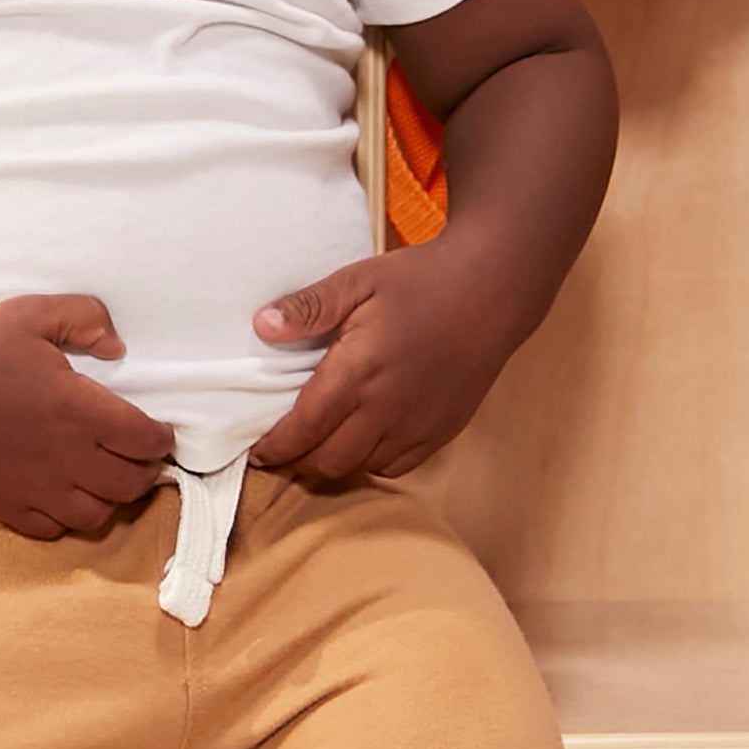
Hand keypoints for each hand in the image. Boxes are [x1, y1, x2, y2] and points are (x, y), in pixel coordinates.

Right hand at [0, 296, 171, 541]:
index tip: (156, 431)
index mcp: (79, 409)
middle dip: (143, 470)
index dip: (161, 438)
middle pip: (130, 484)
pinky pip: (52, 530)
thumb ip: (84, 317)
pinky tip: (58, 496)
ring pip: (96, 515)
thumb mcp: (31, 313)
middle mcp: (67, 457)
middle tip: (134, 455)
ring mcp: (35, 488)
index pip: (146, 440)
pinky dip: (64, 518)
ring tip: (99, 479)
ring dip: (107, 498)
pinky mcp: (5, 505)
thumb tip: (117, 345)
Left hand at [247, 234, 528, 485]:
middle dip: (299, 461)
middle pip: (329, 461)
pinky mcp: (443, 430)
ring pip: (362, 467)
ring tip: (319, 442)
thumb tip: (261, 326)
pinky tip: (362, 439)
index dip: (276, 448)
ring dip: (335, 462)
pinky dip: (372, 461)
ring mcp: (419, 424)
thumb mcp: (357, 281)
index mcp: (359, 371)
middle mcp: (387, 408)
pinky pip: (398, 466)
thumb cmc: (420, 281)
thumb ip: (309, 308)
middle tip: (282, 449)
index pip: (304, 428)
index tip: (256, 453)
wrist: (492, 290)